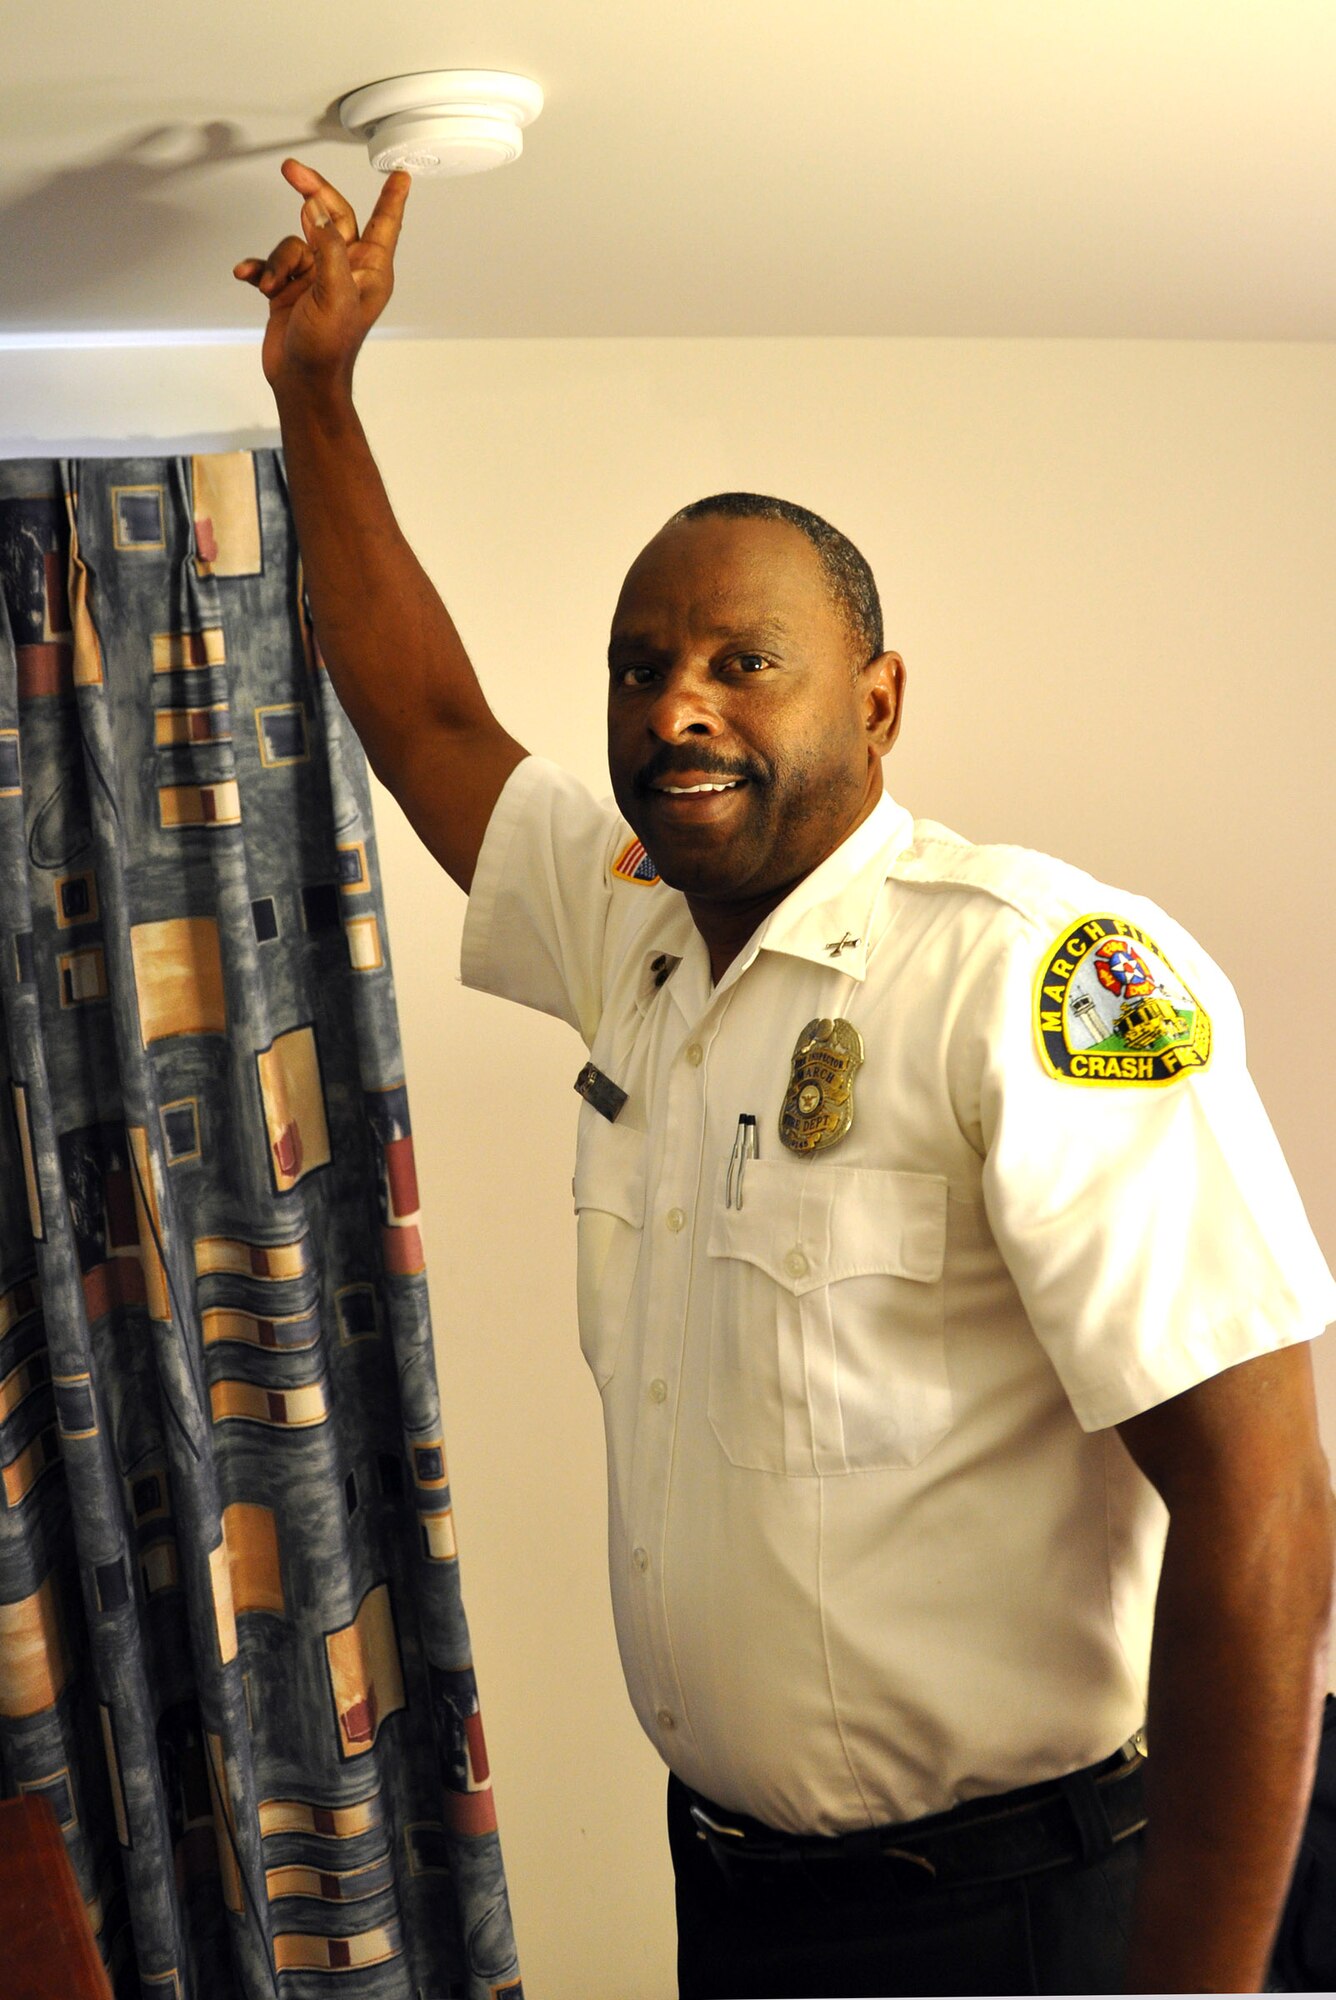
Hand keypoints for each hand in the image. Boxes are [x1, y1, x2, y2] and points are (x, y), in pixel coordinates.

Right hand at [233, 158, 409, 394]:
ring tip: (276, 286)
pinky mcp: (291, 288)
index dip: (392, 198)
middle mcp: (345, 269)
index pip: (384, 224)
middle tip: (291, 171)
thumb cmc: (328, 348)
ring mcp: (316, 277)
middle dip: (310, 193)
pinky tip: (248, 275)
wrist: (301, 381)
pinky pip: (271, 264)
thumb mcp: (335, 292)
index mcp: (369, 270)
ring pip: (294, 243)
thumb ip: (329, 247)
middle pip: (330, 216)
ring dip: (278, 261)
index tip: (400, 176)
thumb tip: (317, 212)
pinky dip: (259, 268)